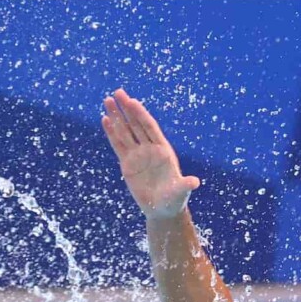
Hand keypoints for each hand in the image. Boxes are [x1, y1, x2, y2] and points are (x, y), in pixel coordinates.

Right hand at [102, 89, 199, 219]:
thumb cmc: (174, 199)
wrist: (163, 208)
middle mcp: (150, 148)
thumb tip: (195, 182)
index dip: (141, 115)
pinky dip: (111, 132)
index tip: (132, 102)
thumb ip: (185, 185)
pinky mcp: (127, 163)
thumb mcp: (180, 192)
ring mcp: (138, 155)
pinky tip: (105, 119)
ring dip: (116, 117)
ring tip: (107, 101)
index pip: (149, 128)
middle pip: (136, 125)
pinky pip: (118, 145)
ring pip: (125, 131)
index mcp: (162, 150)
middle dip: (127, 109)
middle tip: (117, 92)